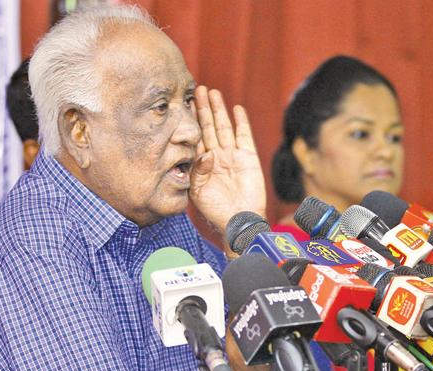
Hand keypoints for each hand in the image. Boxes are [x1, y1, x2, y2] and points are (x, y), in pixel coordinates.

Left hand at [190, 86, 265, 236]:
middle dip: (203, 108)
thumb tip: (206, 154)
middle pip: (209, 126)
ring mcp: (232, 155)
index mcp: (201, 163)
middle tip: (197, 89)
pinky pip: (244, 136)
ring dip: (219, 110)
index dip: (191, 120)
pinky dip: (241, 122)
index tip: (184, 102)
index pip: (195, 136)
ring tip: (213, 92)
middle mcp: (216, 156)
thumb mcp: (196, 191)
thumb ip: (197, 170)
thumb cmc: (215, 210)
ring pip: (224, 127)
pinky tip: (236, 109)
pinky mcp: (248, 157)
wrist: (238, 220)